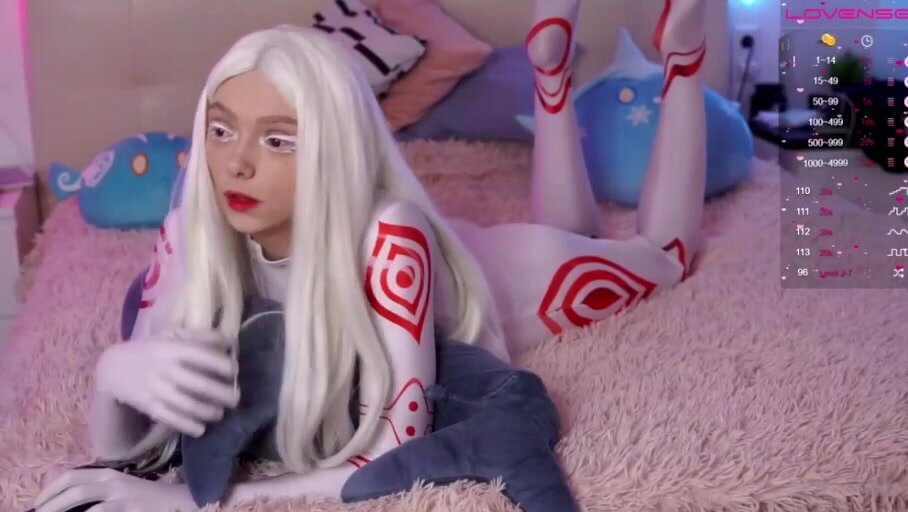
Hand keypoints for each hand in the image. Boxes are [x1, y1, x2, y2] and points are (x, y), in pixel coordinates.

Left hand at [33, 468, 197, 511]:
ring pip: (82, 502)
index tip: (37, 501)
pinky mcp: (129, 510)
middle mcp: (113, 481)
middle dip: (50, 502)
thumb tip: (71, 503)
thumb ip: (103, 490)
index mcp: (109, 473)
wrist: (182, 503)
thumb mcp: (125, 489)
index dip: (50, 488)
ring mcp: (121, 497)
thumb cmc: (150, 499)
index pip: (71, 475)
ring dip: (60, 511)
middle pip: (73, 487)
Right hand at [96, 329, 239, 437]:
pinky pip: (172, 419)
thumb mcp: (171, 335)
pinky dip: (188, 426)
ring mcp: (157, 389)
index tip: (235, 371)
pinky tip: (201, 428)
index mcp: (174, 349)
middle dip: (224, 394)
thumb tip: (229, 341)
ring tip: (220, 413)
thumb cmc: (150, 349)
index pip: (204, 357)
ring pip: (189, 405)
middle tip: (236, 398)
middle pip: (201, 385)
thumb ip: (200, 337)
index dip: (224, 366)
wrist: (112, 368)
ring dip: (210, 412)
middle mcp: (166, 369)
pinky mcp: (149, 406)